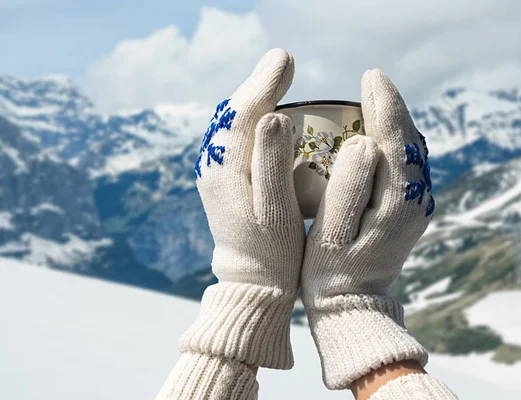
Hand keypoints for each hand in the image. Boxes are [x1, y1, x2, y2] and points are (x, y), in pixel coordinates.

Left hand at [179, 48, 304, 369]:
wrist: (251, 284)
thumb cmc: (272, 253)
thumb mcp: (277, 211)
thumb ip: (271, 163)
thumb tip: (272, 116)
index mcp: (226, 173)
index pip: (242, 115)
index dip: (264, 84)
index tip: (286, 60)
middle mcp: (213, 168)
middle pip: (232, 115)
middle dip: (257, 85)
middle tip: (282, 62)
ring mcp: (215, 175)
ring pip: (231, 125)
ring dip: (253, 99)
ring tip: (275, 78)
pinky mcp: (223, 182)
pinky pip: (235, 140)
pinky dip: (251, 120)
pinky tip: (267, 114)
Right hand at [301, 68, 433, 388]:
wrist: (353, 305)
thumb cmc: (332, 272)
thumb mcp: (333, 233)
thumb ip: (349, 187)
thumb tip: (365, 141)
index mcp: (399, 203)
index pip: (397, 140)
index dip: (385, 104)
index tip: (371, 76)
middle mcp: (417, 200)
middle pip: (410, 140)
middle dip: (392, 107)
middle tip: (371, 82)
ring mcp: (417, 205)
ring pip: (411, 151)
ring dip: (394, 123)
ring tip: (373, 100)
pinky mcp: (410, 209)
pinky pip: (405, 165)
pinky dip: (392, 142)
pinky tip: (376, 134)